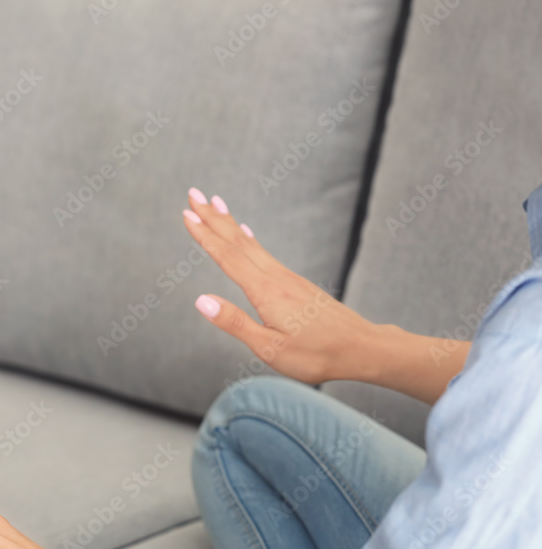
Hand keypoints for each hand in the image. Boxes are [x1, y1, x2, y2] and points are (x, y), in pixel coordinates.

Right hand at [183, 190, 379, 384]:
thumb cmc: (316, 355)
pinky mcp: (296, 283)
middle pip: (237, 241)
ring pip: (251, 244)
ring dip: (229, 223)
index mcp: (265, 292)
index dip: (205, 235)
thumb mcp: (270, 347)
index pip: (227, 257)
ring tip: (214, 205)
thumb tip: (201, 301)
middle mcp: (276, 278)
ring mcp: (288, 278)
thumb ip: (235, 322)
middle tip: (193, 194)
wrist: (362, 349)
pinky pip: (264, 253)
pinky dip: (248, 239)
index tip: (187, 214)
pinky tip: (245, 233)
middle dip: (213, 217)